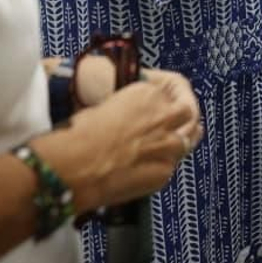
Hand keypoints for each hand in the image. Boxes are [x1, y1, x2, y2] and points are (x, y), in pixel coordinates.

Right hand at [31, 71, 202, 213]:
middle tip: (173, 126)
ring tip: (165, 148)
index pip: (169, 92)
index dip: (164, 104)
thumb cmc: (78, 135)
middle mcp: (163, 114)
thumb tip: (125, 118)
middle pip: (187, 112)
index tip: (158, 111)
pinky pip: (172, 166)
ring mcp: (168, 143)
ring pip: (188, 139)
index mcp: (147, 92)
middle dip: (180, 119)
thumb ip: (125, 108)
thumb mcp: (102, 106)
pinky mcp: (165, 170)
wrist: (73, 166)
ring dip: (178, 142)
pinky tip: (150, 169)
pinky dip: (163, 166)